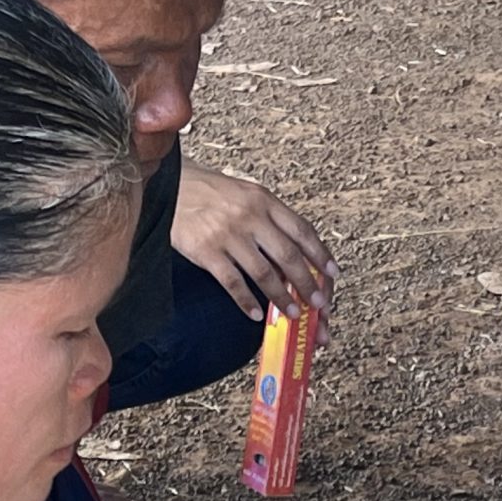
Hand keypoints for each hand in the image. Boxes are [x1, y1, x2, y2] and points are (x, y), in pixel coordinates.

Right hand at [173, 160, 336, 326]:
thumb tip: (295, 255)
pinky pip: (233, 283)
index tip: (332, 274)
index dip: (320, 255)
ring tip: (292, 314)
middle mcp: (250, 216)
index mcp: (264, 200)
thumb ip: (270, 219)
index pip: (302, 230)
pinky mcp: (206, 251)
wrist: (168, 185)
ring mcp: (228, 234)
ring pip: (264, 274)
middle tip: (318, 304)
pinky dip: (247, 302)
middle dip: (307, 284)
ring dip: (281, 298)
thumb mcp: (246, 195)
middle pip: (288, 256)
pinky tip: (256, 314)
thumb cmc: (211, 193)